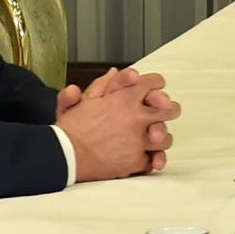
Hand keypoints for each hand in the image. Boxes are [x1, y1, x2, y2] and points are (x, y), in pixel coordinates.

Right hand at [56, 72, 178, 181]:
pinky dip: (150, 159)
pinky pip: (152, 160)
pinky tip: (147, 157)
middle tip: (165, 113)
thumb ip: (102, 84)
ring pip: (165, 138)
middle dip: (168, 110)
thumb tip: (115, 72)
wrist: (64, 155)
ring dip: (160, 138)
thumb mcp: (84, 100)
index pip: (154, 84)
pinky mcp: (134, 161)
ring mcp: (137, 141)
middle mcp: (135, 118)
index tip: (156, 90)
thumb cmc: (71, 128)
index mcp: (124, 99)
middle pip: (170, 110)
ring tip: (152, 138)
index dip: (156, 85)